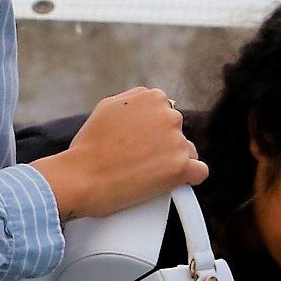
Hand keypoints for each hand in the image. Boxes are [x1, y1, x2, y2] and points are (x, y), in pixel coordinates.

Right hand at [30, 89, 203, 223]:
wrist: (80, 177)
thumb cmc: (88, 147)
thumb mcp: (107, 107)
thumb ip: (133, 102)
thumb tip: (149, 106)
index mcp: (152, 97)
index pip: (165, 112)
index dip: (152, 130)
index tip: (140, 143)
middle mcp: (168, 115)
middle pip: (176, 132)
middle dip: (162, 145)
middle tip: (138, 161)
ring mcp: (176, 141)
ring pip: (187, 152)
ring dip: (172, 162)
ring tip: (145, 174)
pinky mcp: (180, 168)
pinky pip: (200, 172)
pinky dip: (189, 179)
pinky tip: (174, 183)